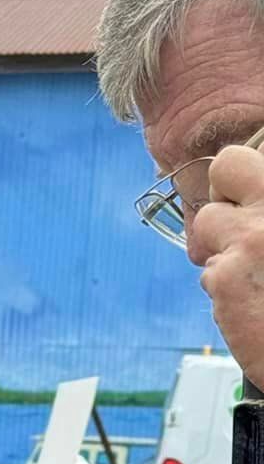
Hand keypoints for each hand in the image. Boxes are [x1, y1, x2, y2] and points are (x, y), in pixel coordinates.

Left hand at [194, 143, 263, 384]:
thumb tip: (254, 190)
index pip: (248, 157)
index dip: (246, 177)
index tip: (252, 194)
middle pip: (225, 167)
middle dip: (226, 190)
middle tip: (241, 221)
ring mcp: (247, 240)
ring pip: (208, 227)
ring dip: (223, 248)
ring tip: (256, 275)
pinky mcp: (224, 281)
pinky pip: (210, 274)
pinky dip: (226, 290)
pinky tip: (254, 306)